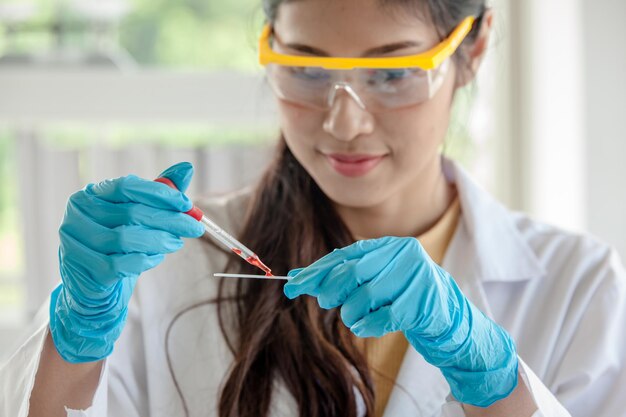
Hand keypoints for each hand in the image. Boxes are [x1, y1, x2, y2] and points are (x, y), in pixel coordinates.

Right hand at [49, 162, 204, 362]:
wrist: (92, 283)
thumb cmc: (117, 243)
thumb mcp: (137, 214)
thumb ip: (159, 191)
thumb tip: (187, 168)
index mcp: (90, 194)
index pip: (127, 186)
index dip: (160, 194)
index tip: (187, 205)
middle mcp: (78, 214)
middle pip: (131, 212)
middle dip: (170, 220)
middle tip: (195, 227)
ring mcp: (75, 241)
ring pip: (125, 238)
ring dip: (159, 240)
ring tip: (176, 243)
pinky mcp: (82, 267)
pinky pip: (119, 263)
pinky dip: (144, 260)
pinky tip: (155, 258)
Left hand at [283, 237, 517, 406]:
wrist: (449, 320)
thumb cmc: (404, 298)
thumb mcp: (375, 281)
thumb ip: (342, 276)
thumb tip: (297, 277)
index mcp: (390, 245)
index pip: (345, 255)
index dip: (317, 271)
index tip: (292, 285)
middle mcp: (404, 255)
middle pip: (352, 272)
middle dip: (331, 291)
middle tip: (327, 302)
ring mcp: (416, 277)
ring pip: (364, 296)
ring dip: (351, 313)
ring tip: (356, 317)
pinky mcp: (423, 303)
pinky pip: (381, 317)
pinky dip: (367, 325)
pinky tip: (368, 325)